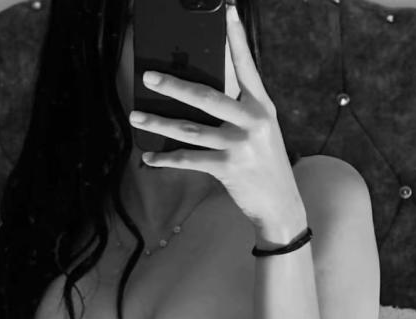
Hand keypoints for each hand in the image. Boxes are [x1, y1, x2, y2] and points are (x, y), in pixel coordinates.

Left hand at [129, 4, 306, 243]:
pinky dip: (166, 159)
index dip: (237, 40)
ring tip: (136, 116)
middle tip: (148, 77)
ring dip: (159, 123)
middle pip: (206, 97)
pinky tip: (149, 157)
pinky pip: (189, 160)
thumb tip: (197, 95)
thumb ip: (239, 111)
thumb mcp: (261, 130)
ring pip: (190, 130)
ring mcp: (240, 145)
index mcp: (261, 106)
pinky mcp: (228, 167)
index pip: (247, 67)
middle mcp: (252, 121)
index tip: (229, 13)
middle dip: (174, 85)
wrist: (280, 202)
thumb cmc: (266, 162)